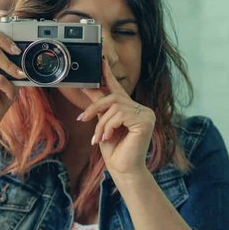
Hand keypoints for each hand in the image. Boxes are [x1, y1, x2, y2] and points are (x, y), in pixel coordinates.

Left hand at [78, 58, 154, 178]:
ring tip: (99, 138)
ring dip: (101, 123)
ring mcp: (146, 114)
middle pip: (113, 97)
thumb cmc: (114, 150)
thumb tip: (87, 87)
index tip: (100, 60)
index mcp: (131, 109)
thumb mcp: (102, 123)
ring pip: (114, 107)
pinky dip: (109, 126)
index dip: (108, 75)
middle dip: (95, 108)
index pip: (118, 89)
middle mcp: (141, 109)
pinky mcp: (145, 120)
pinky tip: (109, 137)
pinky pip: (120, 115)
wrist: (123, 170)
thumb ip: (98, 106)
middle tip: (82, 119)